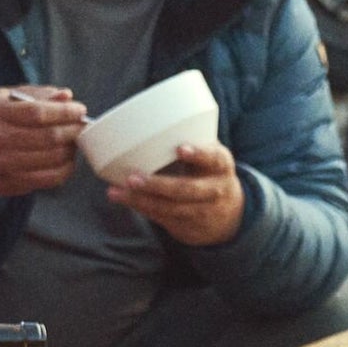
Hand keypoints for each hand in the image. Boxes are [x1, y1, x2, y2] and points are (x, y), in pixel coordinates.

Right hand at [0, 85, 86, 197]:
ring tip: (74, 141)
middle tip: (82, 126)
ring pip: (51, 159)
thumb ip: (38, 95)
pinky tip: (66, 159)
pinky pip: (48, 179)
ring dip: (70, 150)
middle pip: (47, 138)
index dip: (64, 112)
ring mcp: (3, 165)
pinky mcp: (11, 184)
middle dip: (72, 131)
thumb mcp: (8, 99)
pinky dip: (65, 169)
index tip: (80, 110)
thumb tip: (66, 96)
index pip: (37, 113)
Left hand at [108, 141, 245, 246]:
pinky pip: (162, 218)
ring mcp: (202, 212)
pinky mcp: (189, 227)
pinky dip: (141, 207)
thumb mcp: (209, 155)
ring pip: (170, 208)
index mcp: (220, 165)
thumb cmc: (208, 172)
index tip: (180, 149)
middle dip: (158, 185)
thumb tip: (139, 118)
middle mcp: (214, 190)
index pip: (212, 158)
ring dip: (142, 200)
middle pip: (186, 190)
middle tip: (133, 178)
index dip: (198, 154)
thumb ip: (189, 140)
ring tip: (118, 191)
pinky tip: (123, 198)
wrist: (229, 214)